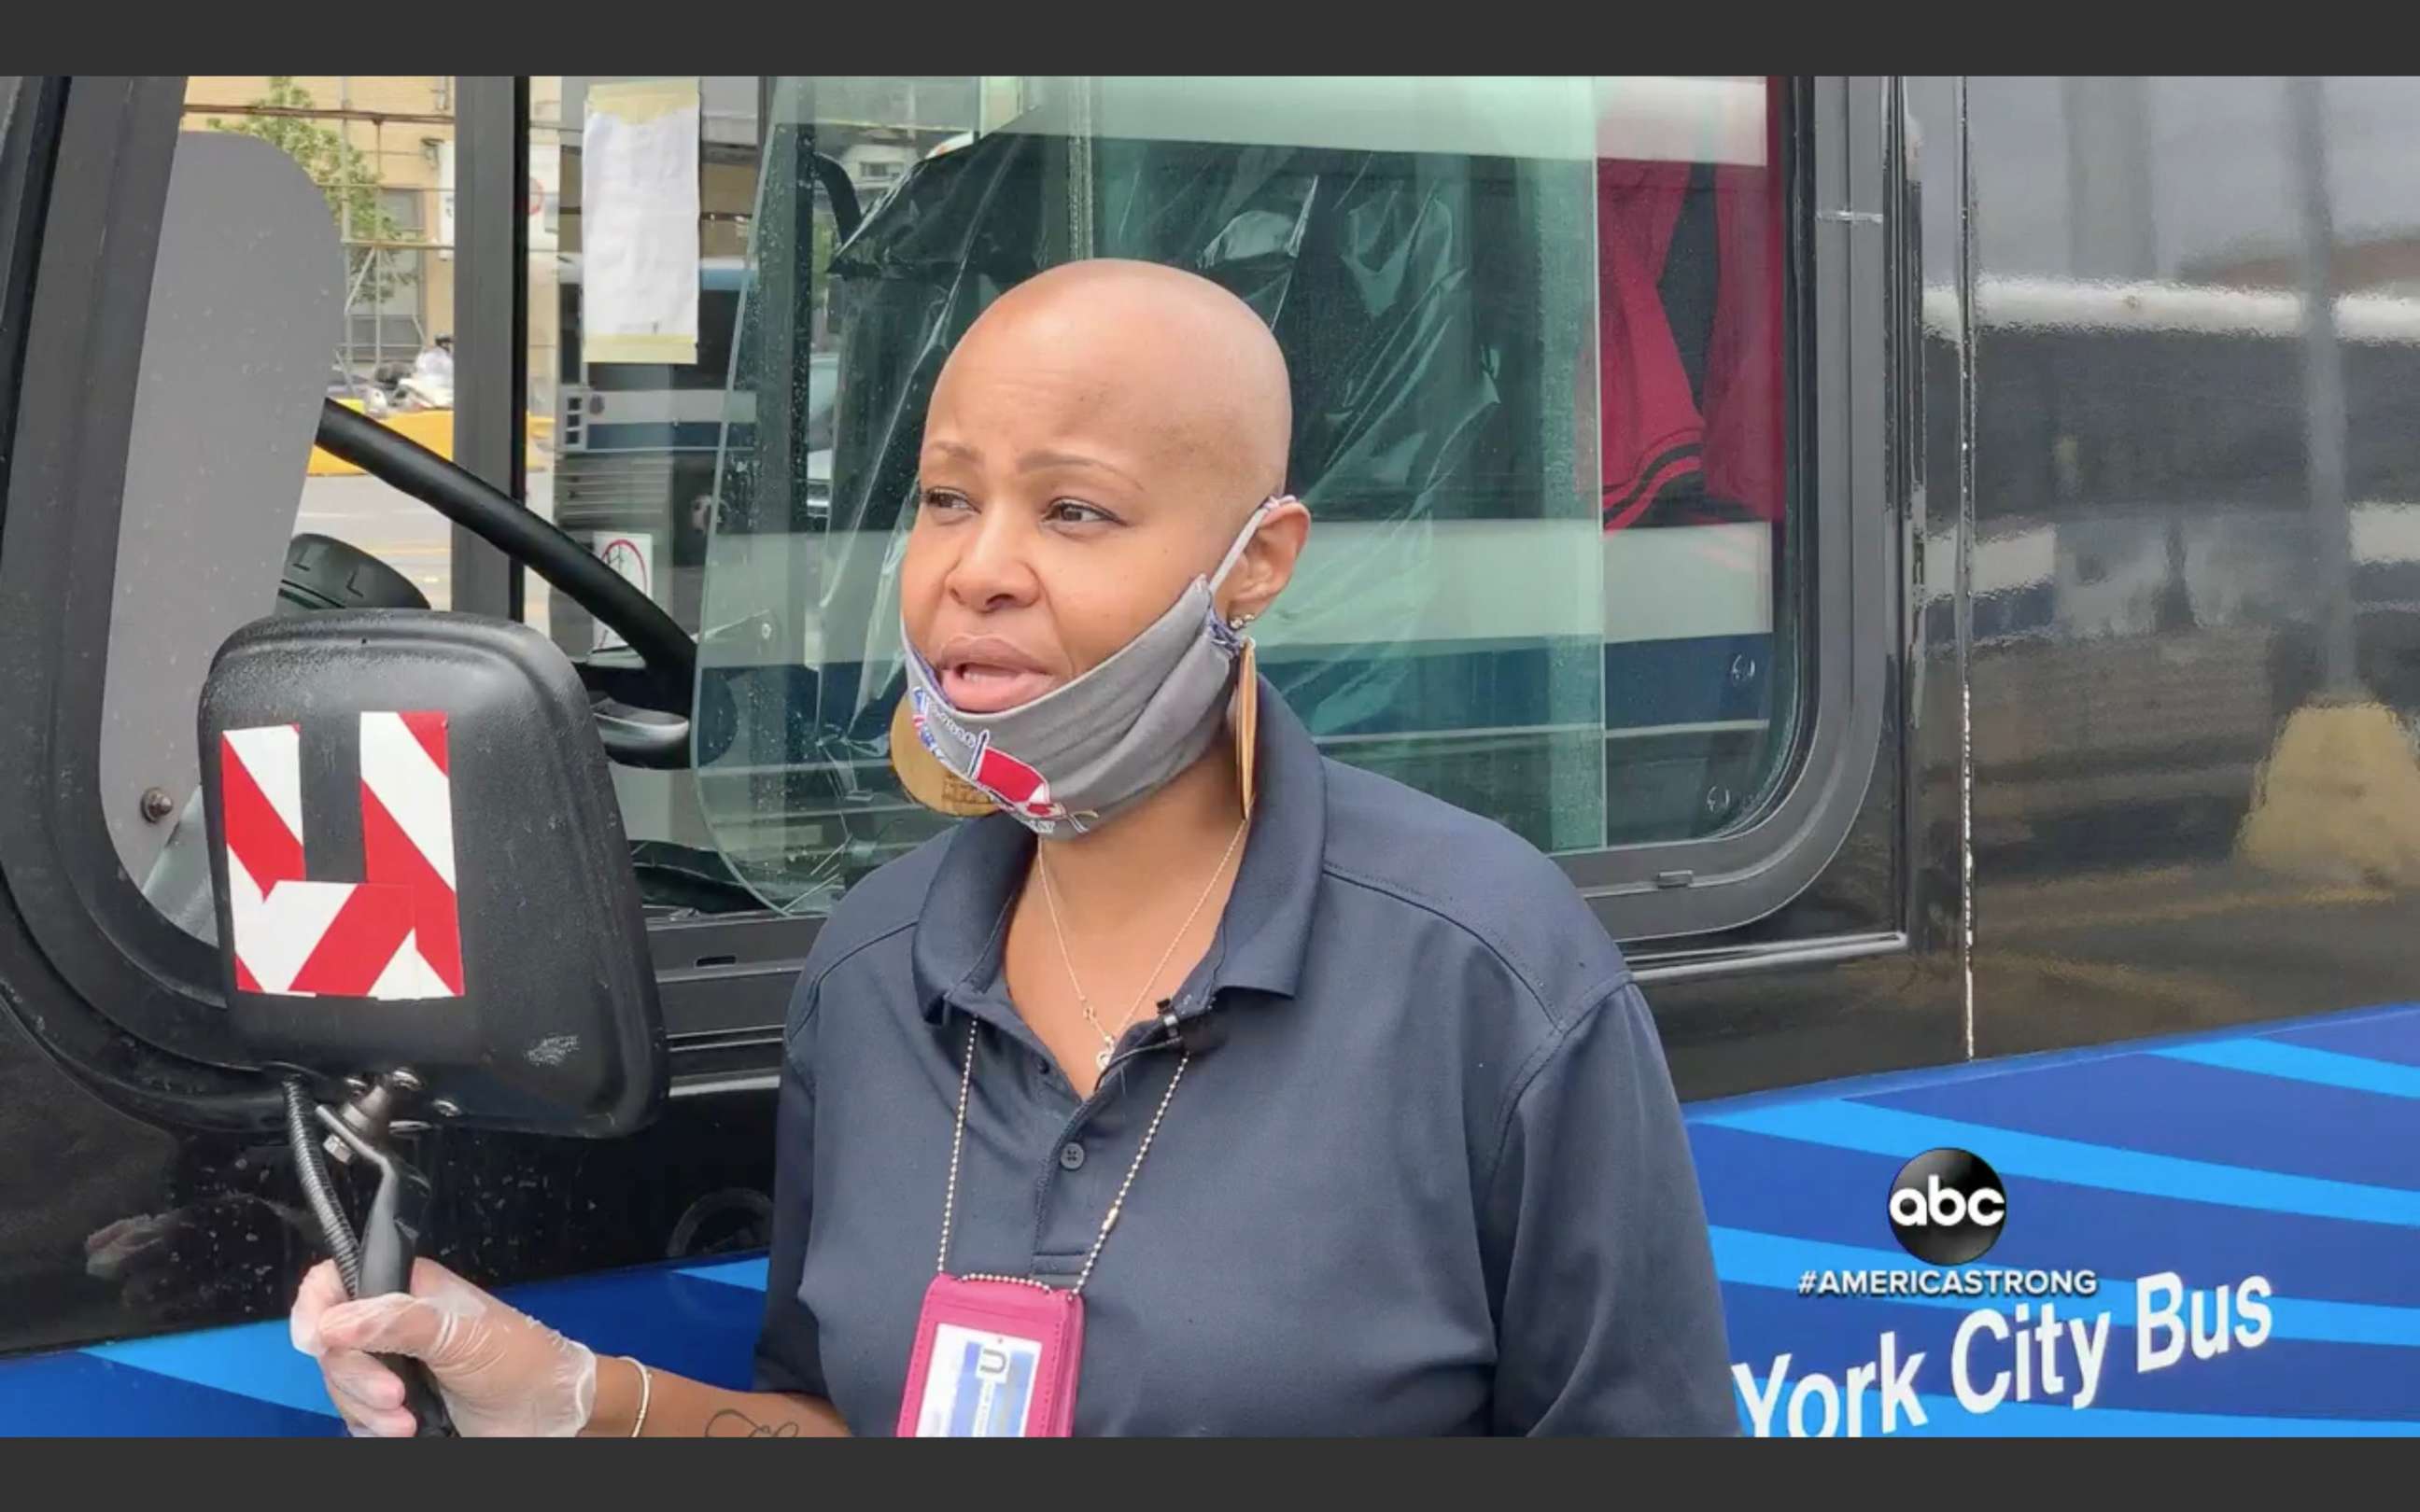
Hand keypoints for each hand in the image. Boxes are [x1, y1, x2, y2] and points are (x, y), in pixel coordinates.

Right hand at [290, 1256, 598, 1436]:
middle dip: (355, 1376)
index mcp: (407, 1288)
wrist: (547, 1413)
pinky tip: (406, 1430)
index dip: (317, 1305)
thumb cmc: (519, 1359)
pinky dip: (371, 1428)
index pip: (339, 1280)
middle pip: (331, 1343)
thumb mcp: (462, 1334)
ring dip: (366, 1409)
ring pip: (340, 1385)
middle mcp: (391, 1324)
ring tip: (408, 1420)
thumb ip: (398, 1321)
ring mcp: (390, 1366)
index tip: (317, 1339)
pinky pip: (355, 1417)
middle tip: (395, 1395)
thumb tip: (335, 1321)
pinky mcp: (393, 1406)